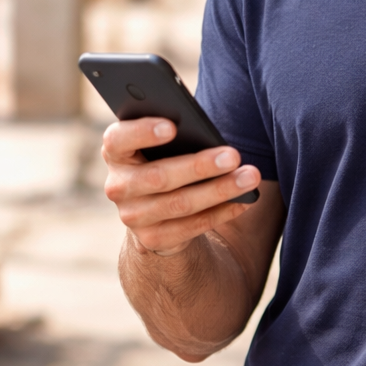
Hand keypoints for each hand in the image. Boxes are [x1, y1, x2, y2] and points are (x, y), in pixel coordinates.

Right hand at [102, 117, 261, 256]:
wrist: (155, 208)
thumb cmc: (165, 158)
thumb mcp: (161, 144)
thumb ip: (172, 133)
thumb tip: (206, 133)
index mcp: (116, 152)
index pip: (117, 140)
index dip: (142, 132)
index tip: (173, 126)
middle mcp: (118, 186)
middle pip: (158, 176)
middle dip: (199, 166)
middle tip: (234, 155)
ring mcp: (133, 216)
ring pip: (180, 204)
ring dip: (219, 190)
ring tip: (249, 177)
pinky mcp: (152, 239)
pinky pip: (192, 227)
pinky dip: (221, 212)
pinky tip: (244, 201)